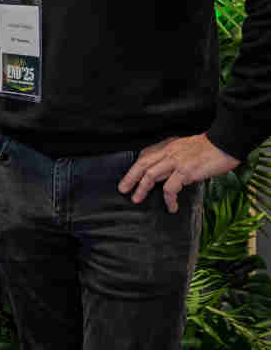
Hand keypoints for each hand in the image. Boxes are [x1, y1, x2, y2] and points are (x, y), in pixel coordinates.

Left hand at [118, 133, 239, 212]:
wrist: (226, 143)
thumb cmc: (210, 148)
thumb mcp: (187, 148)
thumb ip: (175, 157)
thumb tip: (168, 172)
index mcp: (168, 146)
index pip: (145, 155)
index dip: (135, 167)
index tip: (129, 177)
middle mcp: (169, 152)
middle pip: (142, 164)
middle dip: (130, 177)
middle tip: (122, 189)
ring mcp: (177, 161)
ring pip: (150, 174)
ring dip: (141, 188)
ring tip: (137, 199)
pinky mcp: (186, 171)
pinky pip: (171, 187)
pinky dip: (168, 198)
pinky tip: (171, 206)